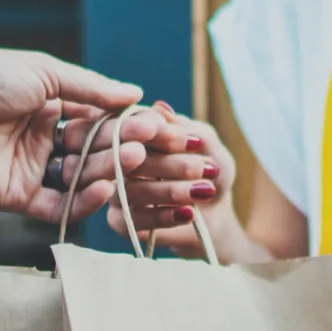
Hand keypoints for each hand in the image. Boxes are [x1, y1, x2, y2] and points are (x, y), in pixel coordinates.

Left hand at [0, 48, 163, 223]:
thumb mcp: (43, 72)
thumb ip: (89, 88)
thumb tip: (134, 92)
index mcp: (49, 106)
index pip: (97, 119)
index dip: (125, 123)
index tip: (155, 124)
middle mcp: (44, 139)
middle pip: (93, 149)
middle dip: (121, 147)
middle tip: (149, 144)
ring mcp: (33, 170)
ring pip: (80, 177)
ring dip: (108, 171)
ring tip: (132, 162)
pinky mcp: (19, 197)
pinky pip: (59, 205)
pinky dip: (83, 201)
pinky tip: (105, 189)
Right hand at [108, 105, 235, 257]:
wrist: (216, 213)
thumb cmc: (210, 173)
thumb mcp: (210, 148)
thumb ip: (188, 129)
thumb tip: (160, 109)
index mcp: (137, 134)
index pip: (137, 128)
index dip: (163, 134)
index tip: (194, 142)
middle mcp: (119, 159)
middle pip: (131, 159)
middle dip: (170, 164)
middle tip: (203, 169)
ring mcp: (115, 190)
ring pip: (130, 190)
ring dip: (170, 190)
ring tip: (203, 191)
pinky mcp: (119, 221)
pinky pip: (131, 220)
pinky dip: (162, 216)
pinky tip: (188, 213)